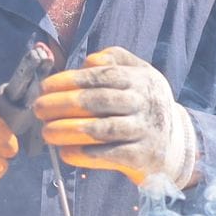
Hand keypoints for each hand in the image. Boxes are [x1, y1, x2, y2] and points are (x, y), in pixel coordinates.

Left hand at [33, 46, 197, 186]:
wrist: (176, 144)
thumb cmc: (144, 105)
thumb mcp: (140, 74)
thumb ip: (115, 60)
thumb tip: (88, 61)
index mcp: (142, 79)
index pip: (103, 76)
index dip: (71, 80)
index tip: (45, 87)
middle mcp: (145, 103)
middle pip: (99, 101)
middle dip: (63, 104)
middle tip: (39, 109)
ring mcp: (146, 130)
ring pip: (103, 129)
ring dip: (69, 130)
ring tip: (46, 132)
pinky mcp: (142, 156)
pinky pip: (110, 155)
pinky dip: (85, 154)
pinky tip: (66, 153)